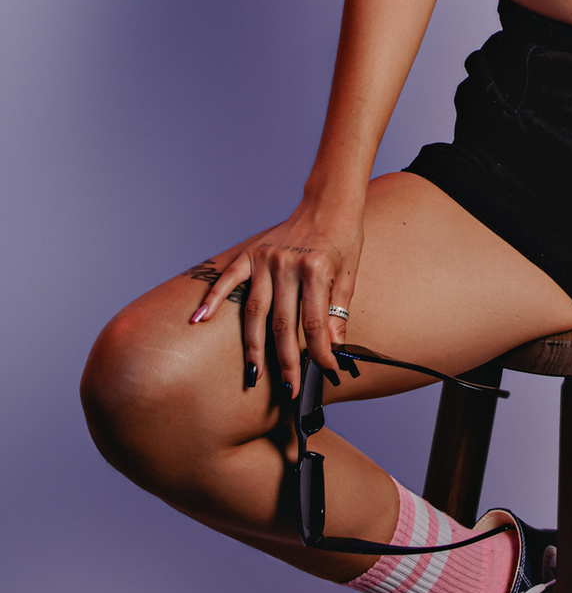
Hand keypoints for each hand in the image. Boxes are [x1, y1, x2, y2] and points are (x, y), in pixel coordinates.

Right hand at [187, 201, 363, 394]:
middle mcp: (287, 265)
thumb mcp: (350, 275)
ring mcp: (265, 259)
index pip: (314, 322)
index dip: (320, 351)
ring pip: (255, 311)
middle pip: (282, 323)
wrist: (327, 204)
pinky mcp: (250, 254)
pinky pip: (228, 280)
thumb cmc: (342, 240)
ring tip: (255, 373)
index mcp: (316, 269)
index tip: (326, 371)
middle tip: (288, 388)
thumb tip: (332, 348)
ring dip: (254, 345)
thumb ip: (338, 312)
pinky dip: (212, 299)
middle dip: (286, 360)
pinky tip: (199, 320)